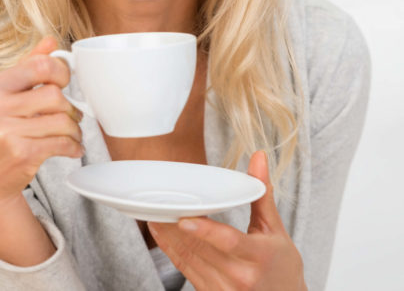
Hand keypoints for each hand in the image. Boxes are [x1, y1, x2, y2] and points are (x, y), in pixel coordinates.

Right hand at [0, 37, 82, 215]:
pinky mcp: (21, 155)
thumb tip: (51, 41)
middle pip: (54, 95)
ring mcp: (7, 133)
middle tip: (72, 114)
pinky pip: (61, 143)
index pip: (38, 66)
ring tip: (72, 133)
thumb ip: (27, 66)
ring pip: (61, 120)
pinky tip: (72, 148)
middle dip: (69, 106)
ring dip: (74, 129)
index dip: (60, 71)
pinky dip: (73, 146)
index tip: (64, 81)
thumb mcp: (3, 96)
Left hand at [148, 151, 306, 289]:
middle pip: (201, 249)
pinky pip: (186, 270)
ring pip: (189, 260)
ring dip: (168, 237)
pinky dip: (171, 250)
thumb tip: (258, 156)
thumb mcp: (275, 230)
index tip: (183, 219)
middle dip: (175, 227)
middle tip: (157, 204)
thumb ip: (261, 193)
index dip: (204, 231)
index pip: (228, 242)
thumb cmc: (281, 265)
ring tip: (153, 215)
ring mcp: (224, 290)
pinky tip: (160, 233)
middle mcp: (240, 276)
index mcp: (258, 256)